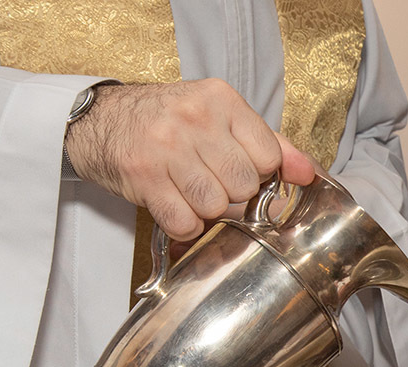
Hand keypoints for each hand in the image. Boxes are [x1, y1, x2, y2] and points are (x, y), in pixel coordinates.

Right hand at [65, 80, 316, 239]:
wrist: (99, 120)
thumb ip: (270, 144)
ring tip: (189, 190)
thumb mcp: (219, 117)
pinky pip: (186, 222)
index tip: (238, 168)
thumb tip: (308, 173)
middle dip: (232, 194)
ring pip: (216, 207)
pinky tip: (174, 204)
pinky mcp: (143, 176)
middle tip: (209, 180)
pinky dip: (184, 224)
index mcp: (221, 100)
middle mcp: (194, 118)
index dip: (258, 173)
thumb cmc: (167, 121)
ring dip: (207, 210)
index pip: (269, 157)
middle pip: (244, 186)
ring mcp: (166, 147)